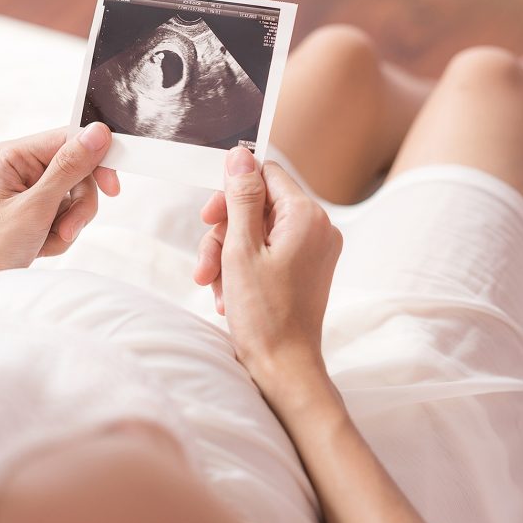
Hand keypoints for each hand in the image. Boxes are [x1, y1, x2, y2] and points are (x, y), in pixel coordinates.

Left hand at [0, 123, 118, 288]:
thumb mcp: (35, 207)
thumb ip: (69, 168)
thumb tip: (98, 133)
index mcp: (10, 157)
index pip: (66, 140)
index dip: (93, 160)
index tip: (112, 186)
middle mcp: (19, 168)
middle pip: (76, 171)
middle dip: (78, 204)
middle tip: (70, 227)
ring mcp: (29, 190)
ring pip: (76, 195)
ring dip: (71, 222)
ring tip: (52, 240)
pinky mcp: (37, 211)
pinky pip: (69, 214)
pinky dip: (63, 233)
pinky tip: (43, 246)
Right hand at [194, 147, 341, 396]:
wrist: (284, 367)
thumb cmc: (264, 314)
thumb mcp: (242, 248)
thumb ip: (241, 198)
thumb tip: (240, 155)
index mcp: (307, 216)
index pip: (267, 175)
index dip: (232, 190)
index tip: (209, 214)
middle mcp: (317, 228)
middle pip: (259, 207)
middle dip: (224, 233)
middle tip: (205, 262)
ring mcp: (314, 250)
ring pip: (258, 232)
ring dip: (227, 256)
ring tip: (212, 286)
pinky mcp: (305, 268)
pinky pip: (268, 253)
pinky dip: (243, 268)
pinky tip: (226, 295)